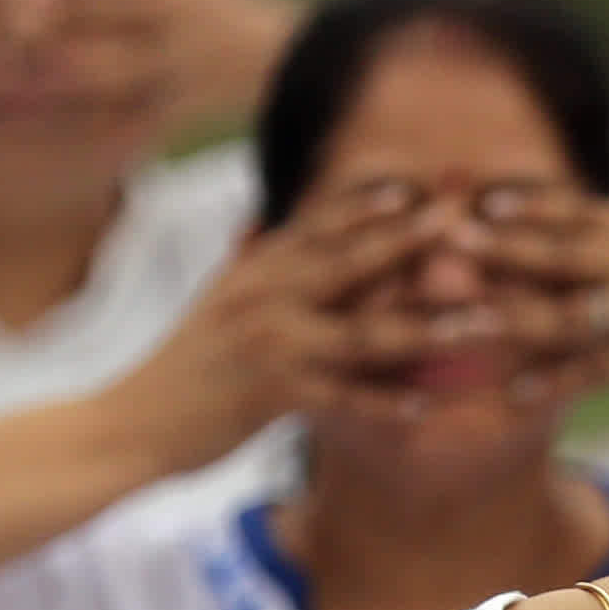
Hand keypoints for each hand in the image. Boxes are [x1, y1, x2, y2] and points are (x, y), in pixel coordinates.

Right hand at [117, 191, 465, 453]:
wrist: (126, 425)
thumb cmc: (180, 370)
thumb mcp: (212, 303)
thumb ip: (246, 264)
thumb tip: (260, 224)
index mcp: (254, 268)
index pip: (321, 223)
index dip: (372, 201)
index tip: (424, 183)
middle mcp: (263, 294)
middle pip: (350, 259)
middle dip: (411, 238)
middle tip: (464, 219)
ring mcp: (268, 342)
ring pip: (362, 329)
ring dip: (427, 325)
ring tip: (483, 322)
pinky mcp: (268, 393)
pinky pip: (341, 397)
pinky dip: (384, 403)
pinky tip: (426, 408)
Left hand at [462, 193, 608, 419]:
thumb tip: (546, 262)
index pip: (571, 206)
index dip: (518, 199)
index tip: (466, 196)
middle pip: (560, 247)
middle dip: (498, 244)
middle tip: (444, 240)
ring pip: (567, 308)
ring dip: (508, 317)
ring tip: (456, 326)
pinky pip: (594, 368)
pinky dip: (553, 382)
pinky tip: (514, 396)